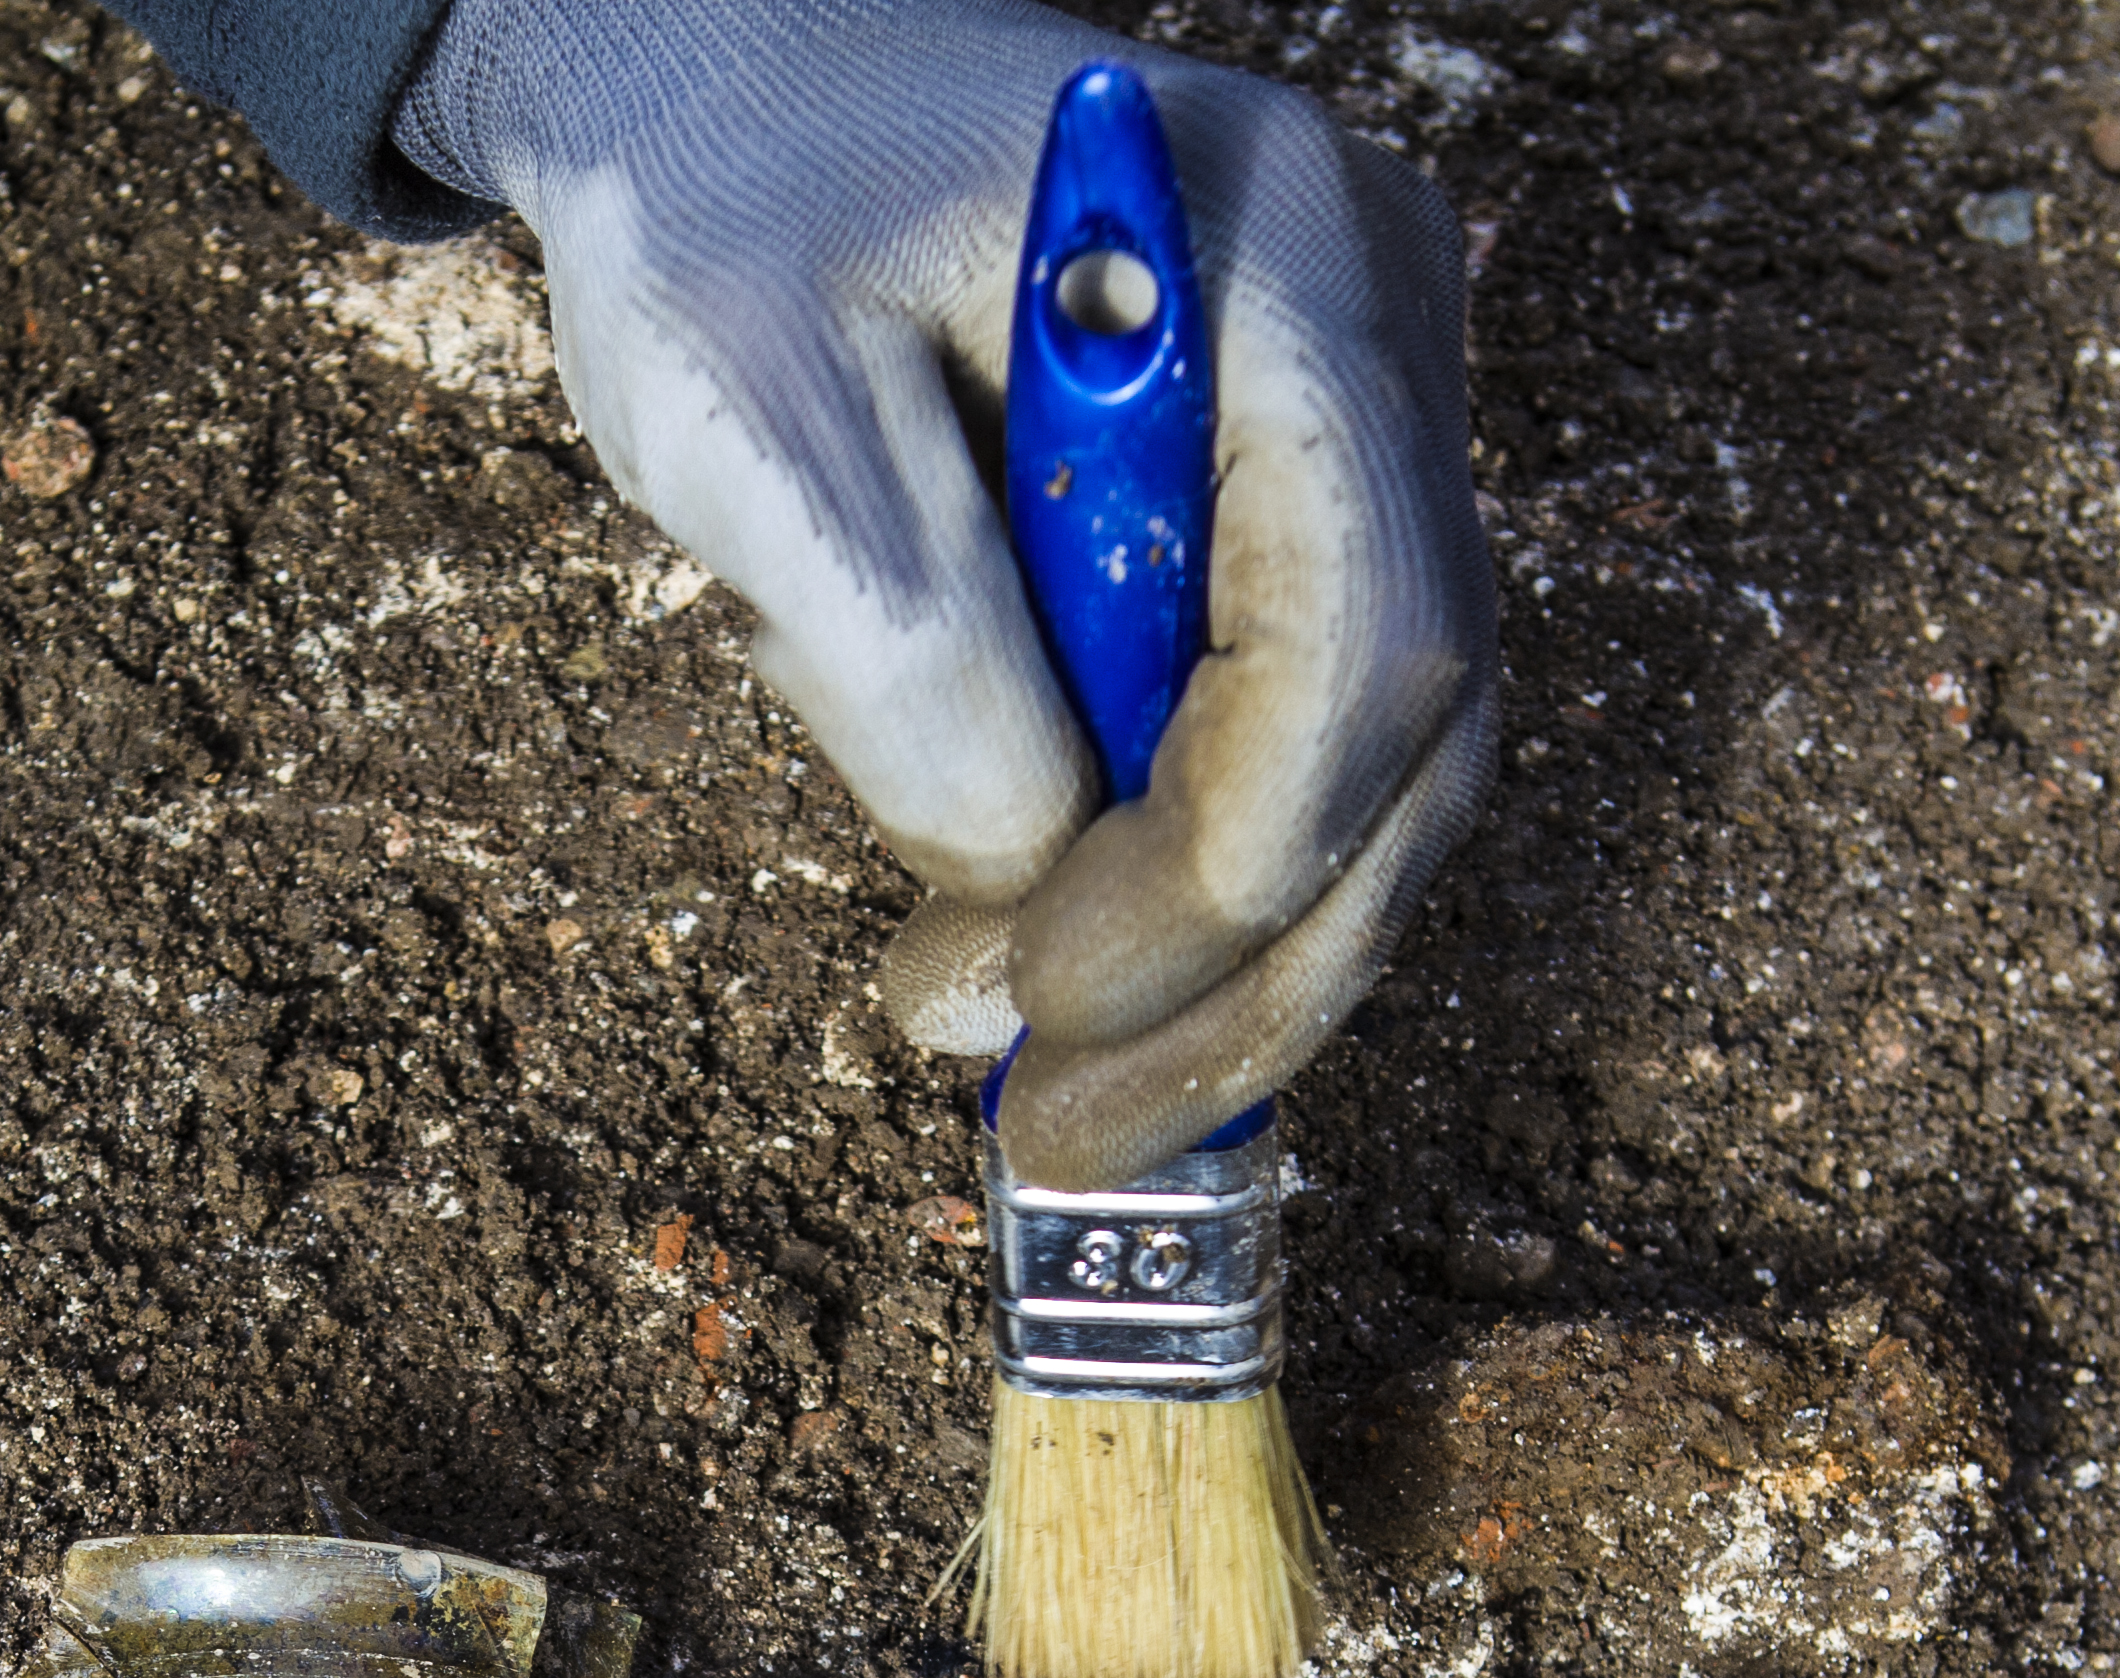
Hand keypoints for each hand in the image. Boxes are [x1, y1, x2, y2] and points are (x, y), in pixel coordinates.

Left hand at [395, 0, 1497, 1193]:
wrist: (712, 77)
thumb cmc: (717, 202)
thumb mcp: (756, 419)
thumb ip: (914, 660)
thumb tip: (1033, 888)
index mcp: (1286, 264)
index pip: (1357, 641)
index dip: (1225, 878)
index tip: (1050, 1015)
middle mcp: (1381, 333)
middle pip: (1406, 741)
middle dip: (1238, 976)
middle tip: (1056, 1131)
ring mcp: (1357, 418)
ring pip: (1368, 770)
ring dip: (1207, 960)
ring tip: (1013, 1060)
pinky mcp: (1288, 502)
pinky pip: (1284, 730)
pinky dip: (1173, 872)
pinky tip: (1025, 933)